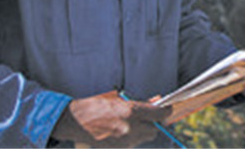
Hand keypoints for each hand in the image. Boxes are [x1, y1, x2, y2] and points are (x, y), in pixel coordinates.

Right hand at [51, 90, 171, 147]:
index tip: (168, 110)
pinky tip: (119, 133)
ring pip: (143, 138)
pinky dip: (130, 139)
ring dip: (141, 132)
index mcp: (132, 112)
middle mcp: (130, 128)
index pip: (159, 114)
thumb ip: (141, 104)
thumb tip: (157, 102)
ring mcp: (124, 141)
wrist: (76, 122)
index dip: (166, 112)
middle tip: (146, 119)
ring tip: (127, 125)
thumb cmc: (98, 107)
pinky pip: (132, 145)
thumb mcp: (121, 101)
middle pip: (153, 130)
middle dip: (152, 125)